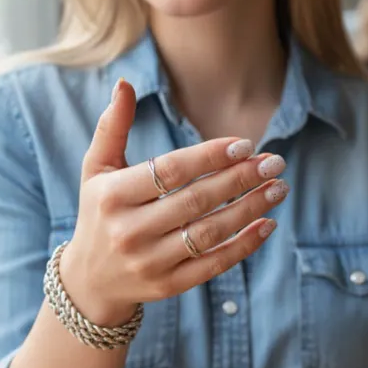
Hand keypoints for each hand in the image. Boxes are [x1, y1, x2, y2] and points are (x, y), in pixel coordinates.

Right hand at [59, 79, 288, 326]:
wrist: (89, 279)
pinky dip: (244, 246)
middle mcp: (129, 231)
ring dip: (250, 209)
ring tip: (278, 188)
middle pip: (196, 201)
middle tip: (274, 162)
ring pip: (209, 233)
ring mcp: (150, 262)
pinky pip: (213, 264)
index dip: (210, 157)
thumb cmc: (99, 211)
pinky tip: (268, 224)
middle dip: (240, 179)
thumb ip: (112, 126)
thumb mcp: (96, 168)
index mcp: (112, 196)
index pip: (170, 171)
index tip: (245, 145)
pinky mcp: (168, 286)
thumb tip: (124, 82)